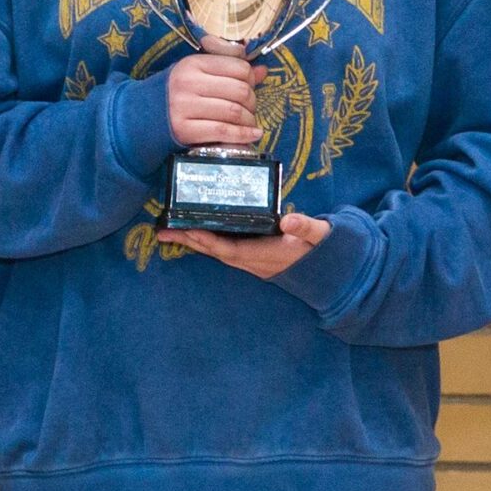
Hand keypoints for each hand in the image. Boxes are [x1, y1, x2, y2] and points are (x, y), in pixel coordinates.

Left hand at [159, 209, 330, 278]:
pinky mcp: (252, 256)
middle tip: (162, 231)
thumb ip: (307, 227)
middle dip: (189, 241)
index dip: (209, 241)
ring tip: (169, 231)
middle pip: (214, 251)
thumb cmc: (322, 249)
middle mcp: (252, 261)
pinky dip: (206, 242)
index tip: (189, 231)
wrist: (328, 271)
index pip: (230, 249)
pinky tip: (195, 232)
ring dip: (193, 242)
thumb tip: (288, 219)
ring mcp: (251, 261)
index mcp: (264, 255)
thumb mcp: (319, 236)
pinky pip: (223, 249)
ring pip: (216, 252)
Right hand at [166, 37, 265, 150]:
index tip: (251, 88)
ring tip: (250, 124)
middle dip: (252, 102)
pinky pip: (223, 131)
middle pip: (240, 90)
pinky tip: (253, 135)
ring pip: (233, 111)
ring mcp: (184, 107)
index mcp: (193, 64)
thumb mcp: (197, 75)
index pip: (238, 67)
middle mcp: (188, 83)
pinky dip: (243, 135)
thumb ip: (228, 71)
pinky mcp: (184, 130)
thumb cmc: (176, 94)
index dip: (252, 79)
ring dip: (249, 120)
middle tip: (251, 109)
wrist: (141, 116)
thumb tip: (262, 71)